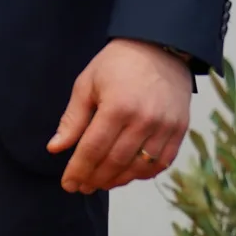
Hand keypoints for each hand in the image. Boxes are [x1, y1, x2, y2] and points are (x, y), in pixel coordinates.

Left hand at [49, 38, 192, 192]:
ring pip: (139, 168)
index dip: (79, 170)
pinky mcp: (180, 131)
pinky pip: (161, 163)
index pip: (93, 149)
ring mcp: (165, 128)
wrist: (158, 48)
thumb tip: (55, 148)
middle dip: (95, 179)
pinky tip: (126, 174)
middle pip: (115, 162)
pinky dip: (142, 174)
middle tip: (81, 187)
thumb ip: (73, 119)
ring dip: (118, 180)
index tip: (67, 183)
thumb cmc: (116, 65)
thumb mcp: (86, 84)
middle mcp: (144, 121)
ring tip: (100, 183)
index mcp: (117, 107)